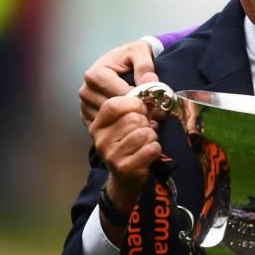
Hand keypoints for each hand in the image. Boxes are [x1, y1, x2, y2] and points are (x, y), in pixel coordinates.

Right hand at [80, 40, 157, 128]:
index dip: (139, 99)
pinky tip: (136, 119)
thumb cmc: (130, 55)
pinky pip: (108, 128)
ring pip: (112, 121)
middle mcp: (86, 92)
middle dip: (136, 111)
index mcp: (94, 75)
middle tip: (154, 109)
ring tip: (147, 113)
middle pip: (115, 110)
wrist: (123, 60)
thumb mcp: (139, 51)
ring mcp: (85, 107)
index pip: (120, 95)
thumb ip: (145, 65)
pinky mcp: (89, 119)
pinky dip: (124, 127)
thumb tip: (150, 80)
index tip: (153, 100)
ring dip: (131, 120)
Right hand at [89, 95, 161, 213]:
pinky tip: (148, 152)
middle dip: (147, 121)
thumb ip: (141, 87)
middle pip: (134, 118)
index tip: (142, 109)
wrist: (127, 176)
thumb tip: (152, 78)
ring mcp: (108, 152)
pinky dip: (156, 148)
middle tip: (144, 128)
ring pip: (144, 133)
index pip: (116, 104)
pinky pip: (151, 149)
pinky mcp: (121, 167)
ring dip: (152, 136)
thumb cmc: (132, 136)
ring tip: (145, 140)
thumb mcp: (134, 108)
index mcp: (98, 119)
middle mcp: (98, 135)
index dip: (136, 104)